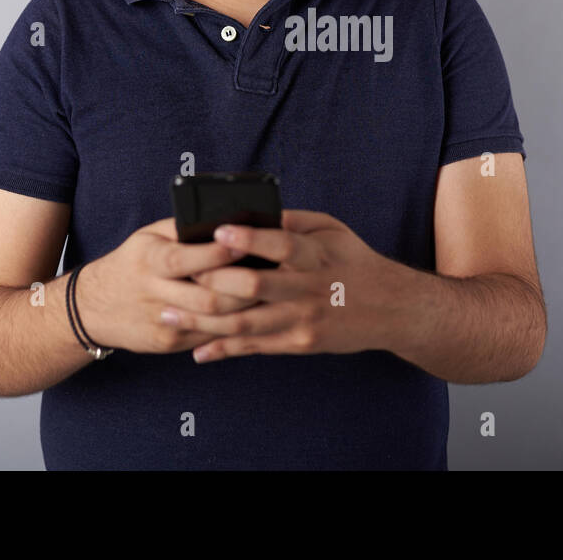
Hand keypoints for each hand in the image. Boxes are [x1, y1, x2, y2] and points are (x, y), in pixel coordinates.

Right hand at [74, 217, 258, 353]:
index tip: (249, 242)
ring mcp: (161, 322)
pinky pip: (208, 335)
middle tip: (273, 275)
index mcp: (149, 260)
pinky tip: (254, 314)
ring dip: (246, 310)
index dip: (220, 253)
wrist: (93, 307)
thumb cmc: (132, 263)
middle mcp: (154, 293)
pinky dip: (234, 325)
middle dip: (244, 288)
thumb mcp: (148, 237)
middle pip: (208, 297)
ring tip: (271, 295)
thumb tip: (227, 221)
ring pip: (213, 321)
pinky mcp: (168, 342)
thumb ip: (184, 230)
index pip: (187, 259)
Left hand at [159, 209, 406, 362]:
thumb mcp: (333, 230)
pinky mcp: (300, 343)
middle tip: (179, 276)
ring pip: (247, 322)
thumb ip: (295, 222)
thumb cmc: (356, 261)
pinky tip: (199, 351)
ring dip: (205, 321)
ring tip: (170, 314)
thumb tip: (255, 212)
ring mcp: (303, 319)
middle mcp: (309, 289)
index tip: (218, 231)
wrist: (392, 308)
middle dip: (214, 282)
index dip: (250, 238)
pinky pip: (256, 348)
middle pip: (256, 287)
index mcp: (317, 255)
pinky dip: (225, 350)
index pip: (282, 245)